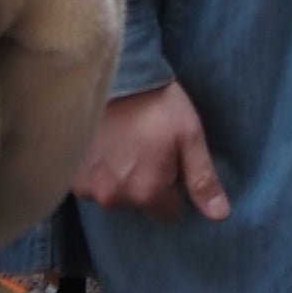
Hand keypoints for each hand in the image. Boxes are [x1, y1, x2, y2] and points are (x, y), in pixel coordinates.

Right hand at [75, 79, 229, 221]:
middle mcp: (116, 198)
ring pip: (115, 194)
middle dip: (147, 182)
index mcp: (148, 192)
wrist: (117, 76)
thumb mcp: (190, 136)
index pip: (169, 212)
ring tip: (125, 144)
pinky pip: (91, 185)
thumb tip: (219, 216)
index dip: (173, 188)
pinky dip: (99, 171)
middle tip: (147, 147)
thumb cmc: (159, 104)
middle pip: (140, 203)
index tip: (170, 161)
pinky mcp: (73, 176)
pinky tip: (106, 146)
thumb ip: (203, 179)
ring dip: (121, 178)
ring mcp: (90, 189)